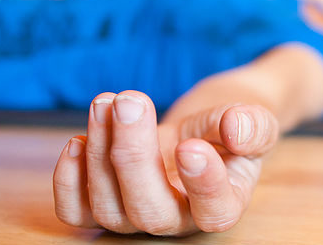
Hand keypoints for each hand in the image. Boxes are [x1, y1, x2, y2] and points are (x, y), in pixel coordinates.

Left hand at [52, 90, 278, 235]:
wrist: (198, 131)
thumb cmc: (227, 130)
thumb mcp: (254, 121)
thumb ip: (253, 127)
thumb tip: (236, 128)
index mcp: (224, 204)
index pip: (215, 210)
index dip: (202, 183)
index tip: (190, 145)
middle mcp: (179, 221)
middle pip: (150, 212)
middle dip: (133, 156)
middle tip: (131, 102)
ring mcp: (138, 218)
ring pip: (109, 207)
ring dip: (101, 150)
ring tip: (108, 101)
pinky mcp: (105, 206)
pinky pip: (76, 212)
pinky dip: (68, 180)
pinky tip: (78, 140)